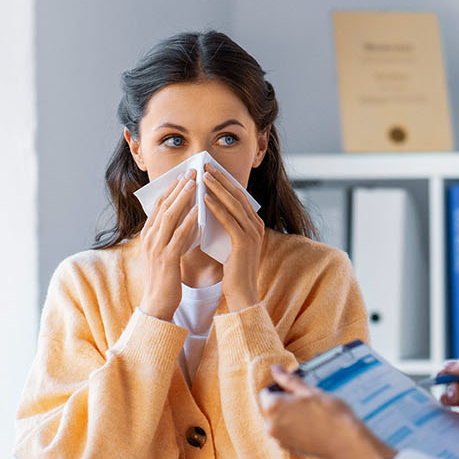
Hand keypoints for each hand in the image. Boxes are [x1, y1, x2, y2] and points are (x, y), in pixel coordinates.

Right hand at [138, 172, 199, 320]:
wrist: (158, 304)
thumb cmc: (166, 278)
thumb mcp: (167, 251)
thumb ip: (173, 234)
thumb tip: (188, 217)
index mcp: (149, 235)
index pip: (159, 205)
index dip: (171, 189)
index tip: (184, 175)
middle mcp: (150, 238)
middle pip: (163, 206)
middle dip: (178, 187)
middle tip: (191, 172)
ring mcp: (156, 247)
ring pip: (169, 216)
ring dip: (183, 198)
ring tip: (195, 183)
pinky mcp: (167, 259)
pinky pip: (178, 235)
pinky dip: (189, 221)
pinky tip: (200, 210)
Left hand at [201, 164, 264, 311]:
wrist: (242, 293)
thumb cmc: (232, 270)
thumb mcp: (229, 242)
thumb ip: (225, 226)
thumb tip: (208, 208)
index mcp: (254, 224)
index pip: (239, 196)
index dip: (225, 180)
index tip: (210, 168)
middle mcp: (256, 225)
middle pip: (237, 195)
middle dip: (221, 178)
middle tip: (205, 165)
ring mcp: (252, 233)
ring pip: (233, 204)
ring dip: (217, 188)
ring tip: (202, 176)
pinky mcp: (244, 242)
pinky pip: (229, 220)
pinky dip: (216, 207)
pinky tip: (204, 198)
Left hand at [259, 364, 396, 458]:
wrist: (346, 442)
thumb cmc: (330, 414)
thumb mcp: (310, 391)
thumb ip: (288, 380)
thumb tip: (275, 368)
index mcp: (273, 407)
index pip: (266, 393)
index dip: (280, 388)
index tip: (295, 389)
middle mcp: (271, 425)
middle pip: (270, 408)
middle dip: (283, 402)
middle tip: (305, 400)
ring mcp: (280, 439)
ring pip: (278, 421)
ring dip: (288, 415)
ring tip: (311, 412)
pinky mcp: (289, 448)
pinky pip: (286, 432)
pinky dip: (294, 427)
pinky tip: (311, 424)